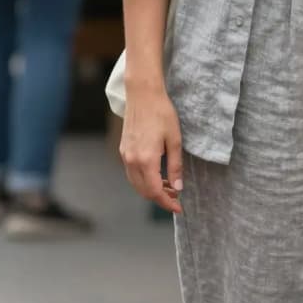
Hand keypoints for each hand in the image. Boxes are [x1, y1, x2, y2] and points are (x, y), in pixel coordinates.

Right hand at [120, 83, 183, 214]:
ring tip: (169, 187)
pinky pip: (132, 173)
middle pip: (144, 191)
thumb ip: (175, 166)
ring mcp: (125, 155)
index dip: (167, 203)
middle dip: (160, 199)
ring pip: (136, 184)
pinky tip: (157, 176)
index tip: (179, 208)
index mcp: (146, 160)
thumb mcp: (175, 141)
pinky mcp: (124, 150)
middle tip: (177, 198)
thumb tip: (178, 187)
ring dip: (151, 190)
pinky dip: (144, 180)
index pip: (155, 191)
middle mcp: (132, 160)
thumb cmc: (162, 114)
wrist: (143, 95)